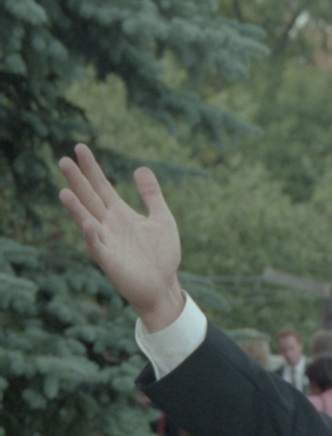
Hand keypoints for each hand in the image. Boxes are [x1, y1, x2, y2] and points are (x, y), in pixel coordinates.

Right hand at [58, 144, 183, 330]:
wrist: (164, 287)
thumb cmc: (162, 256)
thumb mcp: (162, 219)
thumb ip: (152, 195)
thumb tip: (140, 168)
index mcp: (120, 213)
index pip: (101, 186)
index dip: (91, 168)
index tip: (80, 148)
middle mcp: (109, 225)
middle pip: (89, 199)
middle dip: (77, 181)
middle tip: (63, 160)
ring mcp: (107, 243)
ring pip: (87, 221)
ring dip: (76, 208)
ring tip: (64, 191)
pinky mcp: (110, 262)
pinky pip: (98, 248)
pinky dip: (91, 237)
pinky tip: (86, 224)